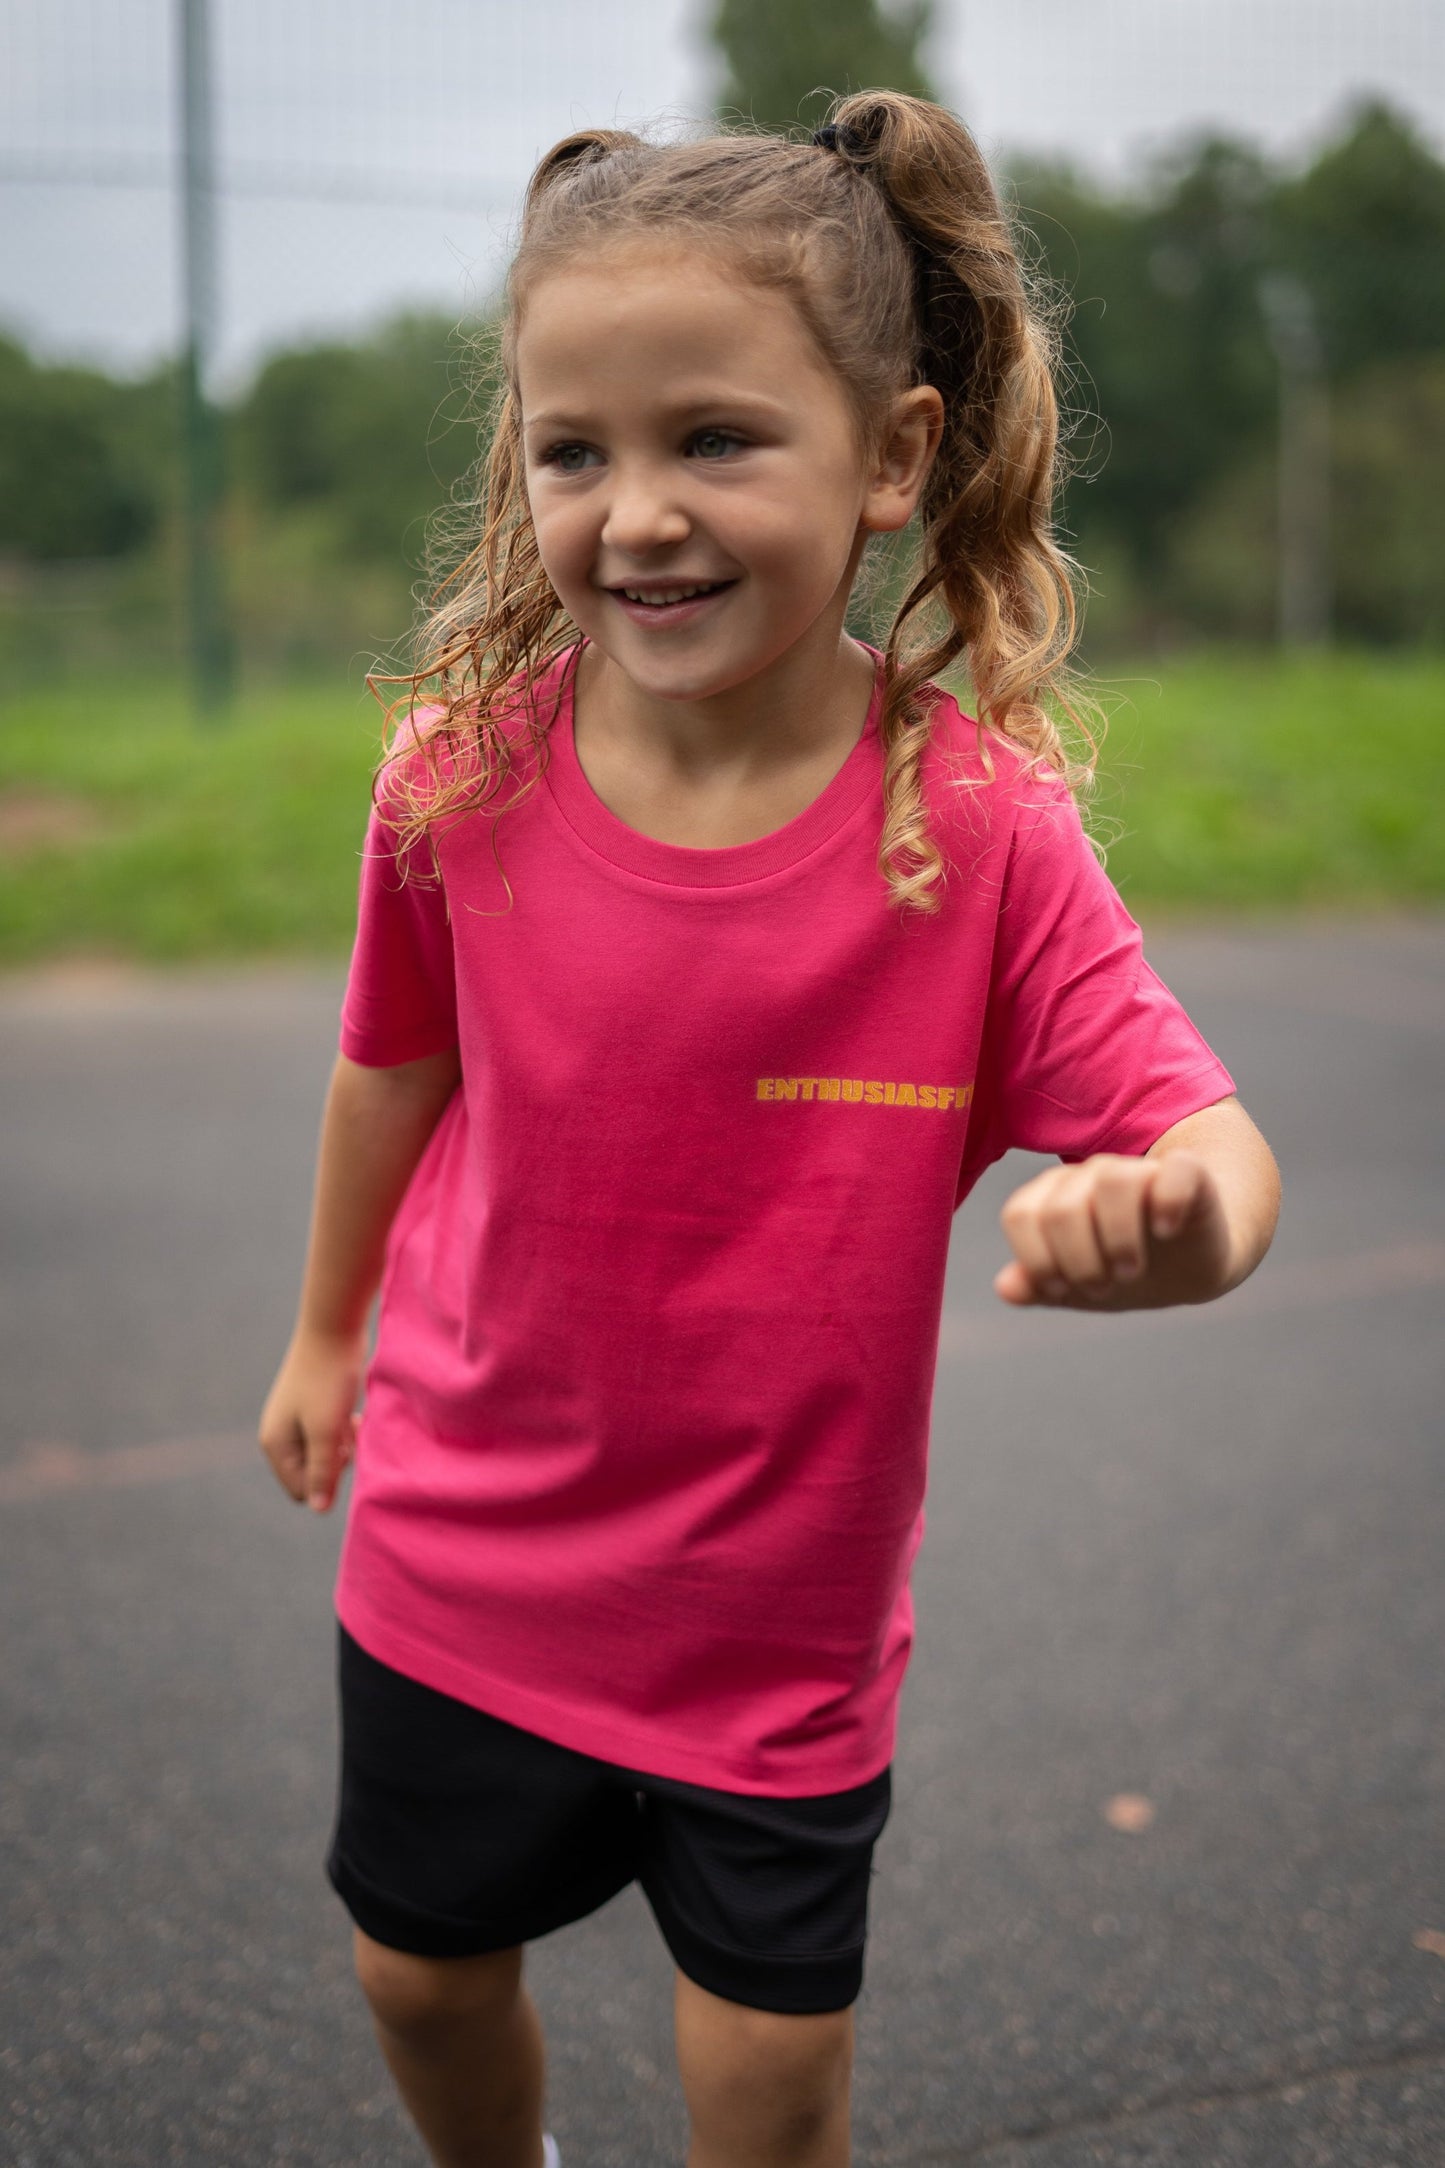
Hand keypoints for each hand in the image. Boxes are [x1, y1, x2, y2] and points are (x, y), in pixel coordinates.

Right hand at [257, 1325, 365, 1510]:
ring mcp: (296, 1422)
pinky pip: (330, 1438)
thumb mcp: (326, 1429)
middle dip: (335, 1464)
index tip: (342, 1450)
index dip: (327, 1481)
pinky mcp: (313, 1409)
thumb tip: (319, 1510)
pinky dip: (344, 1432)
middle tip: (348, 1434)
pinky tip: (355, 1416)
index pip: (302, 1491)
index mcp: (275, 1444)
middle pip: (313, 1476)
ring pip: (325, 1457)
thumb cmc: (328, 1379)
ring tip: (353, 1423)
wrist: (333, 1329)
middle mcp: (280, 1436)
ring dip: (343, 1447)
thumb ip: (322, 1471)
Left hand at [994, 1149, 1232, 1310]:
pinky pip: (1175, 1172)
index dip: (1036, 1259)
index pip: (1021, 1215)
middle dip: (1079, 1261)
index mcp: (1056, 1198)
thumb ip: (1040, 1284)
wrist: (1195, 1263)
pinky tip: (1168, 1232)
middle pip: (1063, 1208)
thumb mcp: (1080, 1287)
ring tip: (1131, 1270)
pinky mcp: (1188, 1175)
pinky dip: (1169, 1205)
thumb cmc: (1127, 1270)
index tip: (1059, 1290)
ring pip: (1112, 1181)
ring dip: (1119, 1237)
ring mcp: (1140, 1172)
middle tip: (1103, 1286)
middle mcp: (1092, 1177)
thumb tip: (1004, 1287)